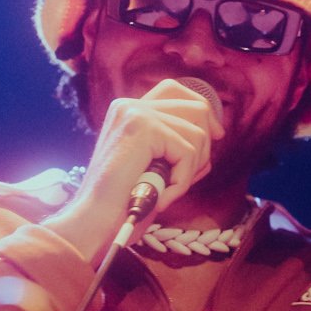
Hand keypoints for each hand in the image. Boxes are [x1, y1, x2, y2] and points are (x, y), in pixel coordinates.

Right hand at [45, 79, 223, 262]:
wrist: (94, 221)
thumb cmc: (122, 201)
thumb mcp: (152, 164)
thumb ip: (174, 142)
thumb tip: (215, 132)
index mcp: (128, 110)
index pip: (174, 90)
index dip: (201, 110)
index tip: (216, 135)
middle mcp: (129, 105)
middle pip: (195, 107)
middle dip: (204, 146)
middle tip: (189, 177)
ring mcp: (135, 112)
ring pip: (197, 134)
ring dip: (191, 171)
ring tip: (168, 192)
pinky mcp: (143, 127)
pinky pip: (188, 152)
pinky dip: (182, 181)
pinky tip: (162, 197)